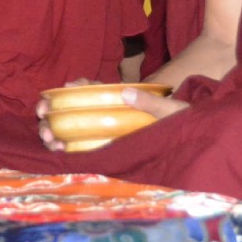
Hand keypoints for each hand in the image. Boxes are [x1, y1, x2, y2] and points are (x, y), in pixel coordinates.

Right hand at [38, 83, 187, 151]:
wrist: (197, 142)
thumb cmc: (184, 122)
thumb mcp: (171, 109)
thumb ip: (151, 102)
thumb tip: (124, 93)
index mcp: (122, 100)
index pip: (93, 90)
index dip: (75, 89)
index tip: (64, 90)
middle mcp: (110, 115)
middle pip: (75, 110)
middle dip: (55, 114)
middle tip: (44, 121)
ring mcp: (108, 134)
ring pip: (73, 129)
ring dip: (56, 132)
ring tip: (49, 140)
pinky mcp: (110, 151)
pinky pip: (82, 148)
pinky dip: (66, 148)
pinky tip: (58, 152)